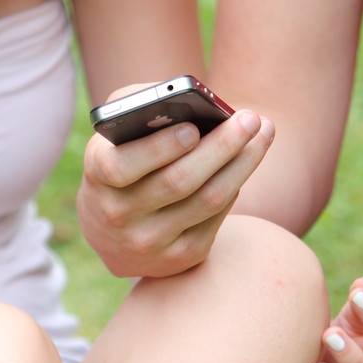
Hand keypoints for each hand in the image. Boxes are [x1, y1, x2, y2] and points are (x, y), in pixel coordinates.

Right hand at [78, 83, 275, 276]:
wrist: (112, 229)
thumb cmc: (123, 156)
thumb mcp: (118, 130)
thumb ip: (141, 106)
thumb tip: (190, 104)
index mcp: (98, 177)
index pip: (123, 166)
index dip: (158, 149)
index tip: (193, 129)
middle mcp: (118, 216)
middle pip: (178, 182)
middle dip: (220, 147)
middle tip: (251, 119)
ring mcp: (149, 242)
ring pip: (207, 201)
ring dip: (242, 163)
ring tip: (264, 132)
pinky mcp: (179, 258)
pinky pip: (217, 217)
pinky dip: (234, 184)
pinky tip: (247, 161)